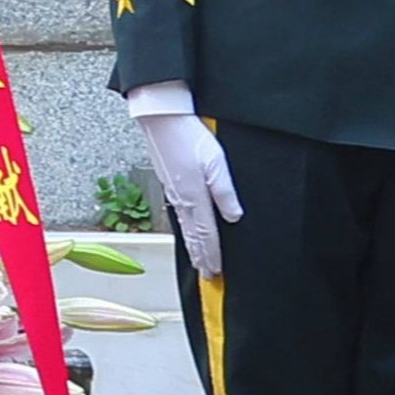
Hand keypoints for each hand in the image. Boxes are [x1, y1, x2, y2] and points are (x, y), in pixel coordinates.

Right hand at [126, 90, 233, 276]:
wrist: (161, 119)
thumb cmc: (189, 137)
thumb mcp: (216, 162)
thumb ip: (225, 191)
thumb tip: (234, 216)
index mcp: (195, 197)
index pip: (206, 234)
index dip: (213, 254)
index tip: (216, 271)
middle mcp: (182, 199)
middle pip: (193, 236)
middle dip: (200, 257)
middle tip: (207, 274)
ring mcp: (173, 192)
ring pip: (185, 227)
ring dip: (192, 246)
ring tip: (198, 259)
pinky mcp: (170, 184)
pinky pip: (179, 215)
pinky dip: (185, 230)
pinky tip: (187, 230)